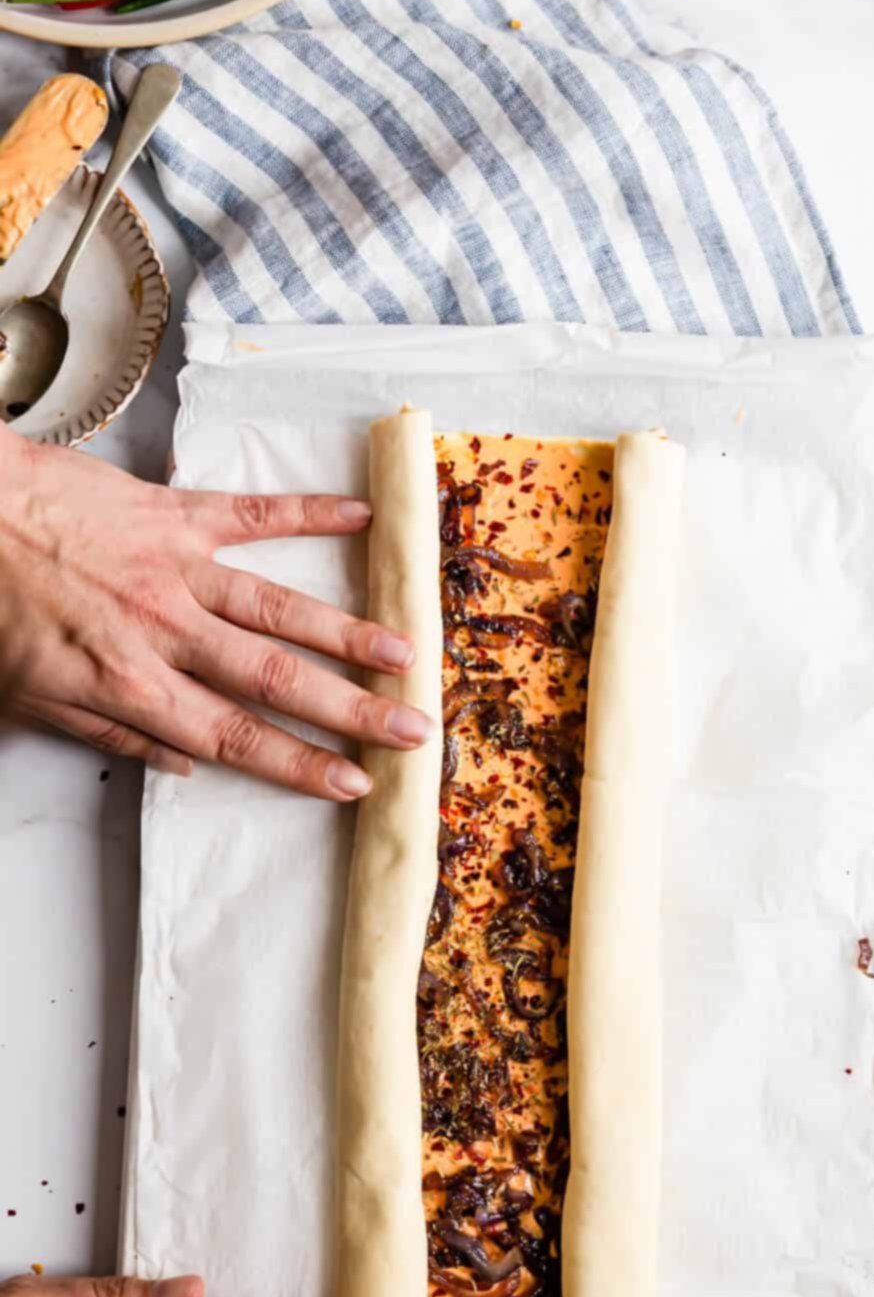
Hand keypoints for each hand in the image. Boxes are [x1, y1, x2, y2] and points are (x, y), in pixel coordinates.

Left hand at [0, 427, 430, 799]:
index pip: (234, 739)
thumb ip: (112, 735)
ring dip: (346, 633)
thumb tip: (180, 766)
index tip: (354, 783)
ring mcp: (175, 569)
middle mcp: (167, 632)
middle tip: (411, 728)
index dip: (300, 766)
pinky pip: (251, 513)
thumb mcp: (28, 701)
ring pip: (277, 608)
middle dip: (351, 711)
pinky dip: (308, 512)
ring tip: (403, 652)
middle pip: (275, 681)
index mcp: (131, 686)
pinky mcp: (172, 513)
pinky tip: (359, 515)